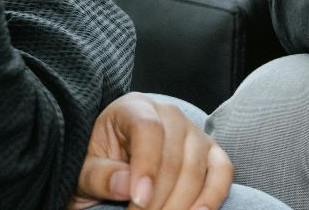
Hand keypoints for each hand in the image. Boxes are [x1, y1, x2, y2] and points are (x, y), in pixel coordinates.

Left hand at [67, 93, 233, 209]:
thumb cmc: (100, 165)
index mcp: (134, 108)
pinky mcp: (211, 152)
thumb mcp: (86, 170)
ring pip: (196, 168)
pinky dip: (213, 195)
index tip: (138, 200)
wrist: (116, 163)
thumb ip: (99, 176)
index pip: (148, 129)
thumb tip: (127, 185)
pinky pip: (222, 171)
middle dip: (159, 197)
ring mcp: (194, 132)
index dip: (146, 166)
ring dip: (180, 203)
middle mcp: (170, 113)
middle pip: (174, 155)